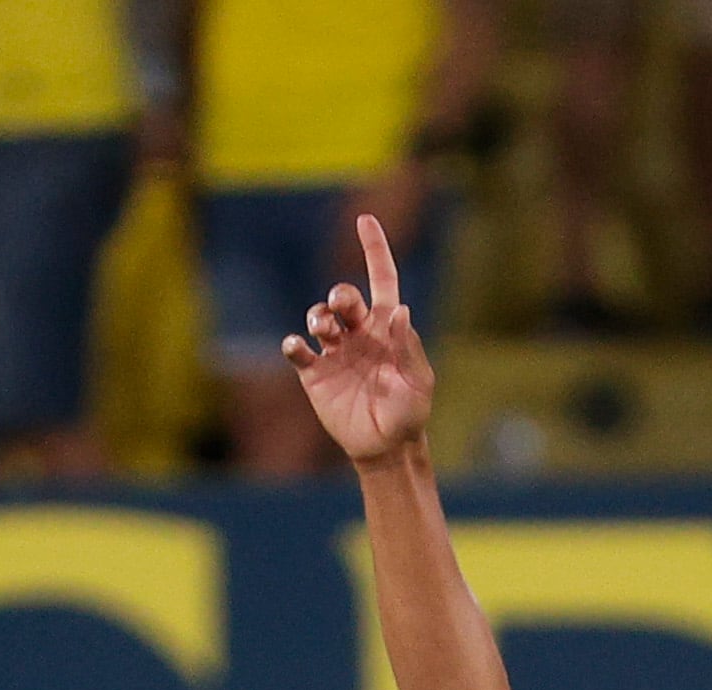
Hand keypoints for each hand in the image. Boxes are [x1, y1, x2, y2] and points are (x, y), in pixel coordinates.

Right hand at [287, 212, 436, 465]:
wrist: (385, 447)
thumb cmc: (408, 413)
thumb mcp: (418, 383)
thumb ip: (408, 348)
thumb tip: (400, 310)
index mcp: (386, 327)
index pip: (381, 279)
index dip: (374, 249)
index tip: (365, 219)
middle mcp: (358, 333)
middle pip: (344, 297)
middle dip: (341, 295)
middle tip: (342, 308)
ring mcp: (335, 351)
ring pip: (318, 317)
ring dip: (318, 317)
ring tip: (323, 330)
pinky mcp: (314, 373)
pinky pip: (298, 350)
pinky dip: (294, 344)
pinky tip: (297, 347)